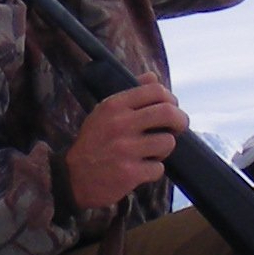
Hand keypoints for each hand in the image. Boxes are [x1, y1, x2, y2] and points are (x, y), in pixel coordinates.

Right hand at [64, 81, 187, 209]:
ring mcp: (126, 149)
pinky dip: (153, 170)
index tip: (171, 109)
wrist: (73, 178)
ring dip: (164, 149)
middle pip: (169, 113)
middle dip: (180, 121)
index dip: (170, 99)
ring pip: (167, 142)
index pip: (156, 91)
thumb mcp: (104, 112)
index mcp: (114, 106)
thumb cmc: (93, 143)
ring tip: (151, 152)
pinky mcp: (130, 172)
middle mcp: (120, 124)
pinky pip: (159, 168)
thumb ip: (130, 94)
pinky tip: (141, 169)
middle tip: (177, 128)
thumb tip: (153, 76)